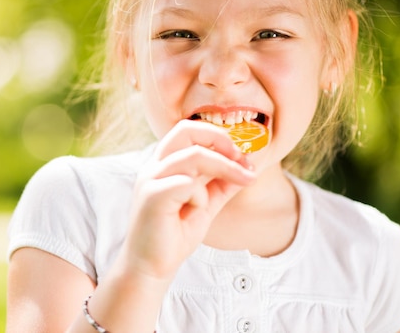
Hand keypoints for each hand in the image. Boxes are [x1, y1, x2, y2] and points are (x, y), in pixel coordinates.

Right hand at [121, 119, 256, 281]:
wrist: (151, 268)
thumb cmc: (174, 235)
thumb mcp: (206, 205)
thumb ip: (222, 185)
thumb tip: (249, 167)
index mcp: (165, 164)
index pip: (189, 131)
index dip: (218, 137)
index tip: (242, 156)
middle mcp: (154, 166)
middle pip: (186, 130)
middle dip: (220, 138)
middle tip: (242, 157)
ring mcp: (151, 179)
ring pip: (193, 155)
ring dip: (224, 167)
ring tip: (244, 180)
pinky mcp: (152, 196)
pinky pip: (187, 183)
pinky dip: (201, 195)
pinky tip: (197, 210)